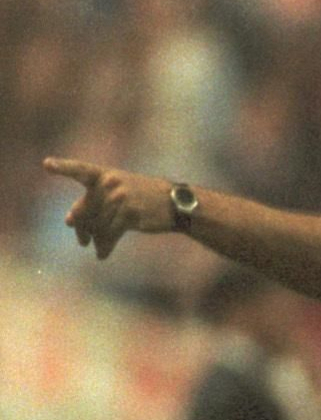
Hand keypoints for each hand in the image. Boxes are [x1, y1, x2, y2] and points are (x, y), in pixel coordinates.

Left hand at [41, 157, 178, 258]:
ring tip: (97, 249)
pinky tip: (102, 254)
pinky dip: (105, 246)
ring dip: (96, 241)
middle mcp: (110, 183)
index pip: (80, 170)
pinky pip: (109, 234)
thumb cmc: (144, 198)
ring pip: (97, 225)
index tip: (46, 165)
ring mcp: (120, 198)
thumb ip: (94, 202)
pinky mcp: (129, 214)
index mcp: (105, 174)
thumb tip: (69, 222)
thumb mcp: (119, 192)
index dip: (63, 167)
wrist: (175, 204)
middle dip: (82, 228)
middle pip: (85, 210)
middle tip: (82, 241)